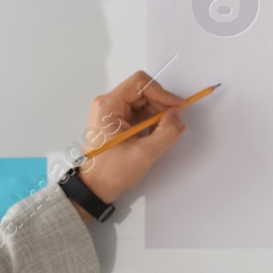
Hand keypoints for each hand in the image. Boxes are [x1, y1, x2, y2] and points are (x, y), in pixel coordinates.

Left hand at [72, 71, 187, 212]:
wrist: (94, 188)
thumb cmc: (111, 172)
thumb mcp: (144, 153)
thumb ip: (166, 131)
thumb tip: (178, 114)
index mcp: (108, 106)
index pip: (140, 83)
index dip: (162, 93)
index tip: (178, 106)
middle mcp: (109, 105)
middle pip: (144, 93)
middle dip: (162, 106)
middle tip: (175, 123)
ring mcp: (113, 114)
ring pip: (144, 104)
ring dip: (159, 115)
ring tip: (166, 132)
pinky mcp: (118, 124)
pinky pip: (141, 115)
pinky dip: (153, 122)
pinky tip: (157, 135)